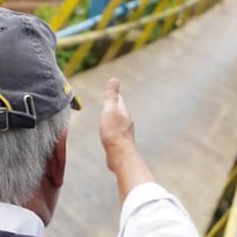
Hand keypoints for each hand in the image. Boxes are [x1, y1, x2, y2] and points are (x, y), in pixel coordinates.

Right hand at [98, 77, 153, 199]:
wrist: (120, 156)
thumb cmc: (114, 133)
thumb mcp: (110, 110)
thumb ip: (111, 96)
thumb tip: (114, 79)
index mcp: (123, 112)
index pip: (119, 100)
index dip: (114, 95)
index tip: (112, 90)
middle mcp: (126, 122)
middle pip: (120, 111)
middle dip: (115, 106)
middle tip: (110, 103)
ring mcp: (124, 133)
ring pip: (119, 123)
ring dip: (114, 119)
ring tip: (109, 118)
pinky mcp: (121, 144)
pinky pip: (116, 134)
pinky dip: (112, 131)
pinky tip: (110, 135)